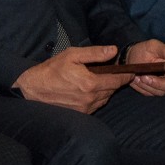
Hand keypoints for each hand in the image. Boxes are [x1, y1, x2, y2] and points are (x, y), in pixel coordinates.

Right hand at [13, 45, 132, 113]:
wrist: (33, 89)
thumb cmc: (52, 70)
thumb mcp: (72, 55)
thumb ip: (95, 53)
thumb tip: (113, 50)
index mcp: (90, 84)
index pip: (117, 81)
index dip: (126, 76)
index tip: (131, 71)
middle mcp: (90, 98)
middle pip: (113, 90)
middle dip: (116, 81)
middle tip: (115, 72)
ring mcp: (85, 108)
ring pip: (105, 98)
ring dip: (107, 89)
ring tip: (103, 80)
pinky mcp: (80, 113)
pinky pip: (96, 105)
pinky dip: (98, 97)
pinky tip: (92, 89)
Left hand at [125, 39, 164, 96]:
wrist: (130, 58)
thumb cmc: (145, 50)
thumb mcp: (154, 46)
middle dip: (160, 83)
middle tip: (146, 76)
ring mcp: (164, 86)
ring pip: (161, 92)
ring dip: (149, 84)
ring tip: (139, 75)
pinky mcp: (154, 91)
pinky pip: (151, 94)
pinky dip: (143, 87)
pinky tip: (136, 79)